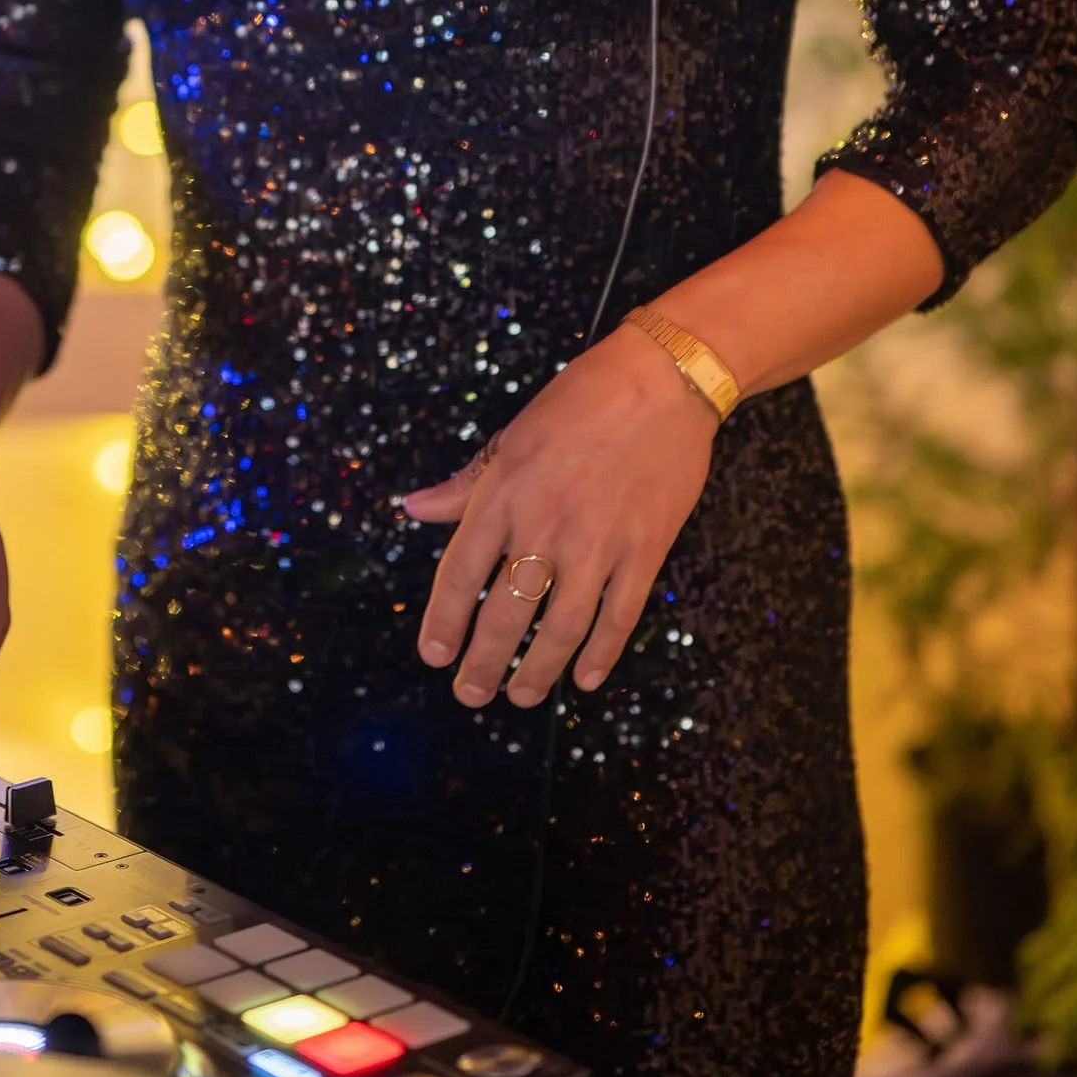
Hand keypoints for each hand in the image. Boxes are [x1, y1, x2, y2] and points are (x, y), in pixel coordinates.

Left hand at [400, 325, 717, 708]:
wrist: (662, 381)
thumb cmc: (582, 400)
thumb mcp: (512, 435)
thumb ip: (467, 483)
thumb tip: (414, 507)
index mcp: (504, 494)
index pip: (461, 575)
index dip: (444, 622)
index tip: (434, 656)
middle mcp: (544, 525)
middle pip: (505, 614)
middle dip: (484, 663)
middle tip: (471, 693)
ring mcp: (597, 543)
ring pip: (560, 628)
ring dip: (537, 670)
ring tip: (520, 696)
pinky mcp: (644, 550)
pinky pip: (618, 616)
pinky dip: (600, 653)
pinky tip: (583, 678)